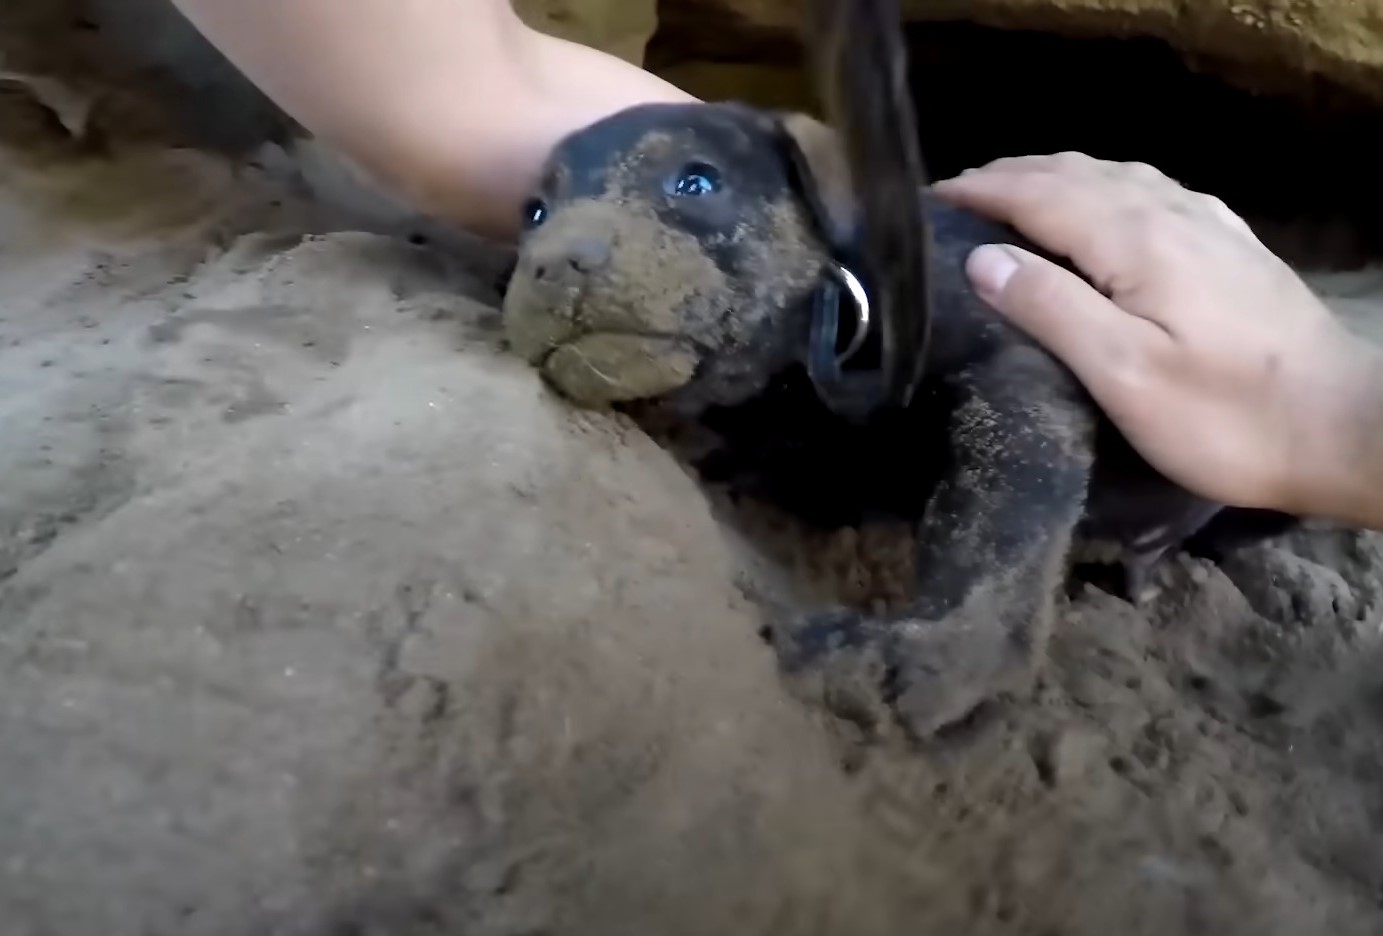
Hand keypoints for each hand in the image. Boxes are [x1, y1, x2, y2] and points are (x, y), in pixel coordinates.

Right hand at [933, 152, 1374, 517]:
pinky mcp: (1230, 246)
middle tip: (958, 199)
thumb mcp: (1123, 372)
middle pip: (1076, 173)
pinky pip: (1150, 192)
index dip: (981, 191)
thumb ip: (1050, 307)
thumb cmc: (1224, 415)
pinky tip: (1104, 209)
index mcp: (1135, 238)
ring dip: (1055, 178)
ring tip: (1012, 198)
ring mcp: (1207, 225)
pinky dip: (1103, 189)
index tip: (929, 200)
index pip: (1040, 193)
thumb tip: (983, 259)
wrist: (1341, 426)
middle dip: (1011, 176)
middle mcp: (1171, 213)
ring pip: (1115, 176)